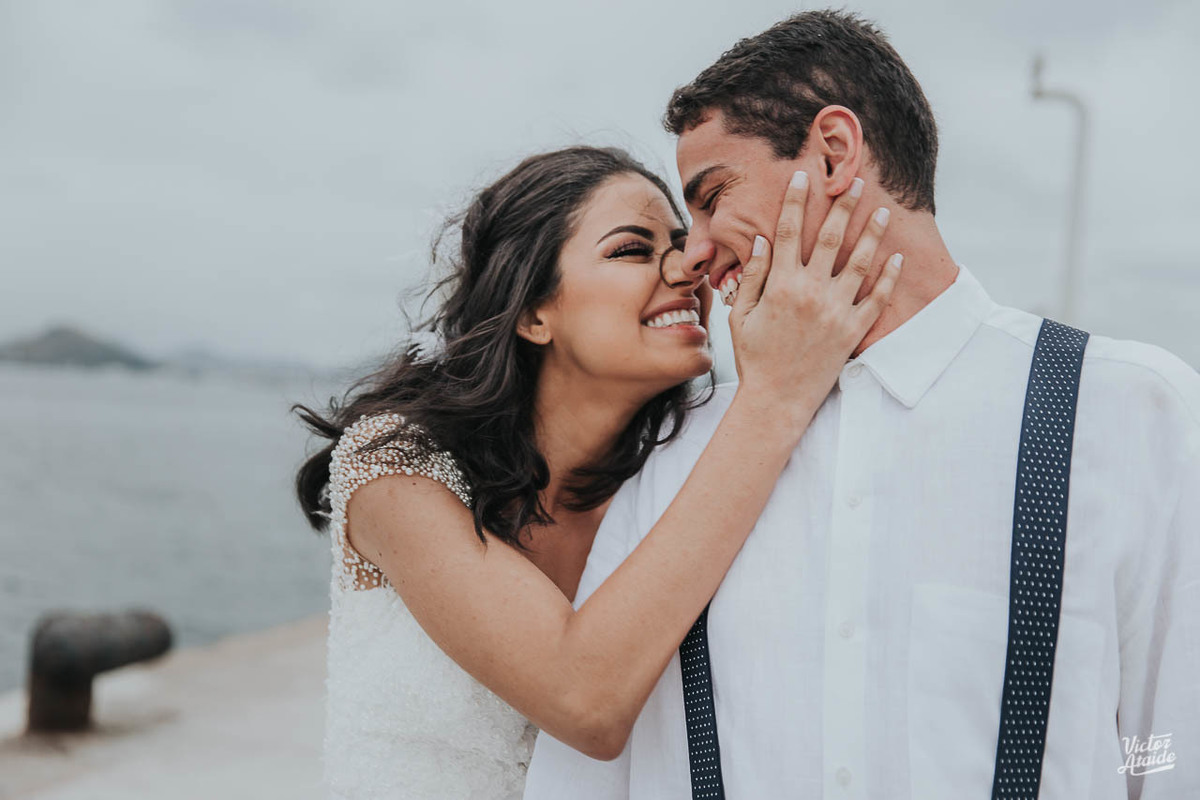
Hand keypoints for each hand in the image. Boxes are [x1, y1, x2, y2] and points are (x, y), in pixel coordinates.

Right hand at [728, 172, 901, 434]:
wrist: (777, 399)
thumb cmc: (754, 358)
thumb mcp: (740, 316)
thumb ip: (751, 277)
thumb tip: (762, 241)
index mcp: (780, 286)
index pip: (788, 232)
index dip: (796, 202)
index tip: (804, 177)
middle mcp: (810, 292)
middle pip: (831, 238)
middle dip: (843, 206)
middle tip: (855, 183)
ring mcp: (835, 311)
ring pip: (860, 263)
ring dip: (873, 234)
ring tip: (883, 211)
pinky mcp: (852, 331)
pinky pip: (876, 298)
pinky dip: (888, 277)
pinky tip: (895, 257)